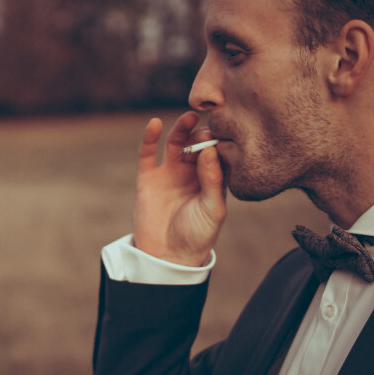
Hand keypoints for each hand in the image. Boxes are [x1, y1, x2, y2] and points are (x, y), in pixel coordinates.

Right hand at [131, 112, 226, 266]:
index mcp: (212, 180)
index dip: (220, 143)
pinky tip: (154, 124)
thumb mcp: (212, 210)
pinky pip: (148, 153)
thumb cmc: (197, 236)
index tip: (225, 136)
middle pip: (198, 144)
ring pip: (176, 143)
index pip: (218, 154)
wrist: (167, 256)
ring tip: (189, 118)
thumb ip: (212, 180)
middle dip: (203, 134)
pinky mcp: (148, 177)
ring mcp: (170, 173)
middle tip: (207, 129)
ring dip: (182, 128)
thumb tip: (209, 150)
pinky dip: (150, 137)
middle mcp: (192, 173)